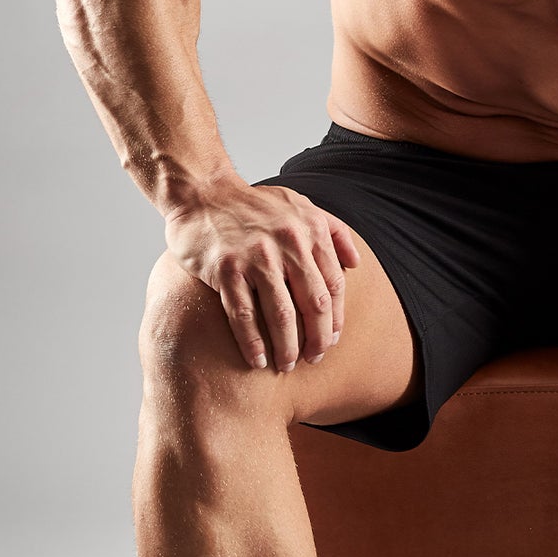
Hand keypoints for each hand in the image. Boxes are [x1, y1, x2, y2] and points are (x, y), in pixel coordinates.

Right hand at [164, 183, 361, 371]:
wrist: (202, 191)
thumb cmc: (254, 204)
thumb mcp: (301, 205)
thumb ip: (333, 231)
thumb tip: (355, 263)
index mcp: (310, 231)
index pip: (334, 285)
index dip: (335, 318)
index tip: (332, 339)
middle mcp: (288, 244)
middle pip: (313, 304)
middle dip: (318, 339)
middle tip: (314, 359)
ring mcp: (256, 257)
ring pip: (282, 315)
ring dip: (288, 347)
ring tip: (287, 365)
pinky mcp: (225, 268)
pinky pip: (243, 315)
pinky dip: (252, 342)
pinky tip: (258, 360)